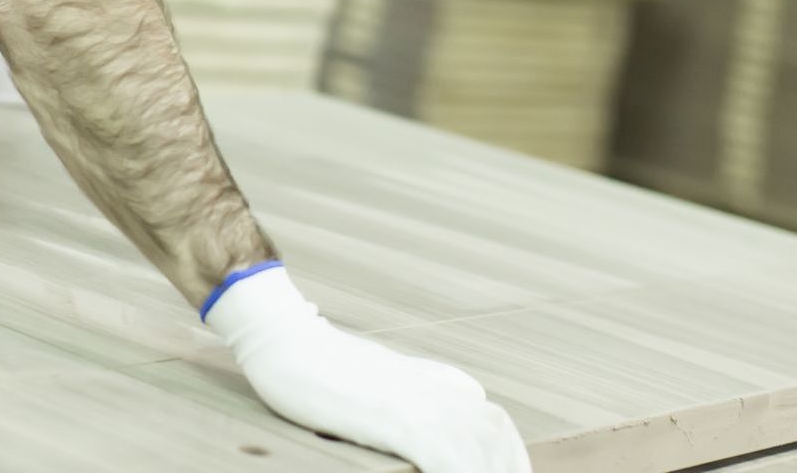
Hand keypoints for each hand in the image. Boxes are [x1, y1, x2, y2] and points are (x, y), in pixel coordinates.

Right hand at [205, 264, 530, 472]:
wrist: (286, 338)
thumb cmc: (330, 363)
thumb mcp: (390, 374)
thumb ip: (432, 383)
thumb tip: (471, 395)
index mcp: (443, 385)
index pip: (498, 430)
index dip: (510, 460)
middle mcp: (440, 393)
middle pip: (497, 442)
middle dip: (507, 470)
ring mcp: (420, 405)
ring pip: (479, 455)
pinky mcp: (397, 419)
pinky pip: (445, 459)